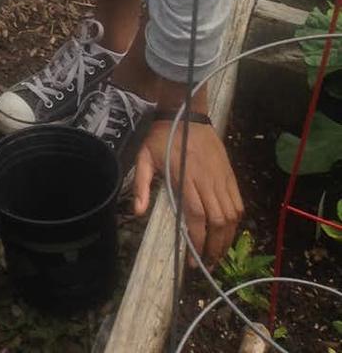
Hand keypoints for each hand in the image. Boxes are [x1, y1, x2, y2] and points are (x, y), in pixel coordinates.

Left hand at [133, 119, 242, 265]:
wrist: (185, 112)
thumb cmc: (161, 137)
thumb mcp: (144, 157)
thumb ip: (141, 184)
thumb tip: (137, 212)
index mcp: (185, 177)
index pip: (196, 215)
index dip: (197, 240)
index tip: (192, 259)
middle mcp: (207, 179)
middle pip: (218, 220)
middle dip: (214, 247)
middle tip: (206, 264)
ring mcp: (221, 177)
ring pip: (232, 215)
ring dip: (227, 238)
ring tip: (217, 253)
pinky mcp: (230, 174)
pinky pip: (238, 203)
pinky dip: (235, 222)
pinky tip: (227, 232)